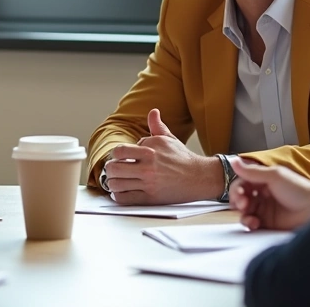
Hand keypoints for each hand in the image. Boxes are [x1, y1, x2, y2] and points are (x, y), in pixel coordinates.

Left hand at [102, 108, 221, 204]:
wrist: (199, 177)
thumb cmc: (182, 158)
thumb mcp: (169, 139)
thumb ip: (157, 126)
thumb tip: (153, 111)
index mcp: (150, 150)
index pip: (119, 151)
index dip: (117, 154)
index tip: (119, 158)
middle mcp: (148, 166)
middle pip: (113, 168)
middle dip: (110, 169)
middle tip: (114, 170)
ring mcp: (148, 183)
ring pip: (116, 184)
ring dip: (113, 183)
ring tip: (116, 181)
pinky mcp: (150, 198)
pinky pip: (125, 198)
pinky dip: (118, 196)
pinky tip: (121, 192)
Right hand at [229, 160, 309, 230]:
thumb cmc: (298, 189)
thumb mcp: (273, 176)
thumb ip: (252, 171)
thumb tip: (234, 161)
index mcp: (263, 180)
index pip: (242, 183)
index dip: (237, 188)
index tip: (240, 193)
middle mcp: (262, 194)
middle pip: (240, 198)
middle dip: (238, 201)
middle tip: (243, 204)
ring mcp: (265, 209)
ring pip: (244, 212)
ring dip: (243, 214)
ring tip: (249, 216)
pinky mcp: (268, 223)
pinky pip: (252, 224)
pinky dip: (249, 223)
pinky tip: (255, 223)